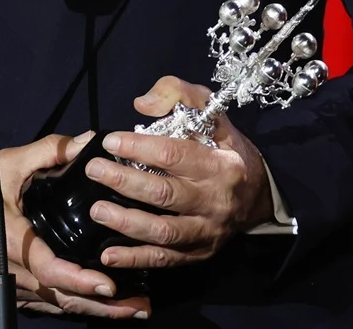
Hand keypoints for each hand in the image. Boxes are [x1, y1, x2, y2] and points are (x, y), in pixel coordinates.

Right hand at [0, 132, 151, 319]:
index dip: (81, 282)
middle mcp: (14, 275)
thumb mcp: (2, 167)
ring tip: (129, 309)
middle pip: (64, 301)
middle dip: (103, 308)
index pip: (51, 272)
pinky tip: (95, 306)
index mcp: (13, 245)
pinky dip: (72, 307)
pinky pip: (45, 306)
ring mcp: (11, 287)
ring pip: (58, 308)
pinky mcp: (8, 291)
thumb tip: (84, 142)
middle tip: (138, 306)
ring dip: (94, 312)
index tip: (110, 286)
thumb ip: (45, 152)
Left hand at [84, 76, 276, 269]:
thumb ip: (179, 95)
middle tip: (94, 170)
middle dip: (124, 182)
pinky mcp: (198, 253)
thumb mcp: (213, 113)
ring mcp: (207, 231)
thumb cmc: (228, 149)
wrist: (258, 196)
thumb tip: (142, 104)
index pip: (174, 155)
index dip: (138, 147)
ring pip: (163, 231)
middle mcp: (215, 200)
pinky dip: (135, 258)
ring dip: (126, 222)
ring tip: (96, 210)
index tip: (110, 141)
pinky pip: (164, 259)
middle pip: (164, 194)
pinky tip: (108, 254)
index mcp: (221, 164)